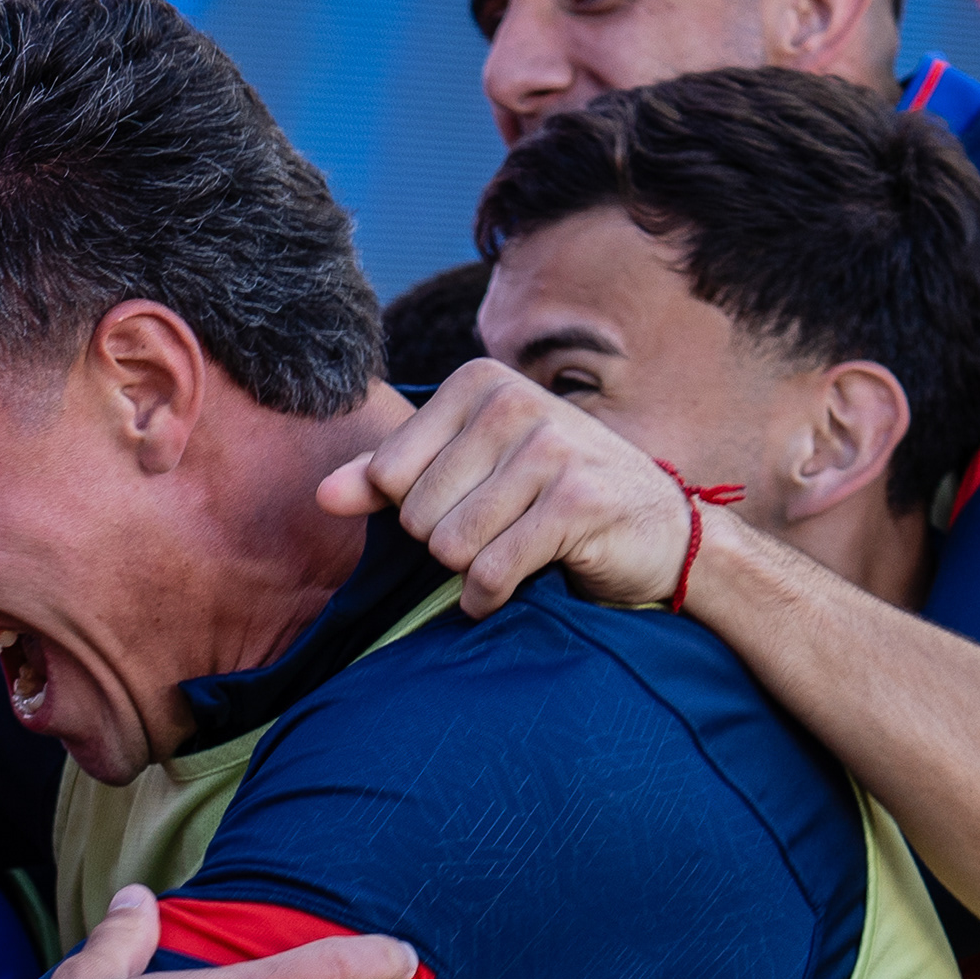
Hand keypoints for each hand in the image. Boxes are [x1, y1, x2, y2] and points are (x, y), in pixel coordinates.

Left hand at [317, 358, 699, 617]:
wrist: (657, 531)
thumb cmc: (549, 498)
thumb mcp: (466, 474)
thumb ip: (389, 479)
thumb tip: (322, 495)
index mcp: (480, 383)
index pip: (388, 474)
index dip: (415, 510)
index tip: (468, 502)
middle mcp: (515, 403)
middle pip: (417, 513)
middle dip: (447, 542)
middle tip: (500, 530)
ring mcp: (552, 449)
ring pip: (450, 545)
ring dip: (474, 569)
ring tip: (514, 550)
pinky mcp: (579, 501)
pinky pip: (491, 571)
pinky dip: (492, 595)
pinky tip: (519, 583)